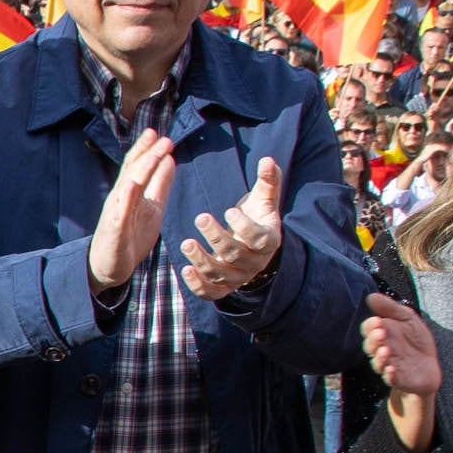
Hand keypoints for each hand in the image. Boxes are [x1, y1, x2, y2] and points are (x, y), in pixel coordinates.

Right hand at [89, 130, 177, 293]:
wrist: (109, 266)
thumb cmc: (130, 236)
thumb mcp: (151, 207)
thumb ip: (160, 184)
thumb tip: (170, 159)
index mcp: (130, 192)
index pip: (137, 165)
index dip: (146, 149)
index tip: (158, 133)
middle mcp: (120, 198)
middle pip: (133, 171)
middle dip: (148, 154)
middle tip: (164, 139)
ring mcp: (116, 213)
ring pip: (128, 187)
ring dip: (140, 170)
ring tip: (153, 155)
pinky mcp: (114, 230)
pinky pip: (120, 213)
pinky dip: (125, 199)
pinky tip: (131, 186)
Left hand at [179, 156, 287, 301]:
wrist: (252, 245)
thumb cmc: (256, 217)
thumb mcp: (264, 199)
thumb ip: (268, 181)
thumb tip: (268, 160)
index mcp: (268, 240)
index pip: (258, 238)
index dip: (244, 227)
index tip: (229, 211)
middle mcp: (254, 263)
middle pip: (236, 255)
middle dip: (217, 238)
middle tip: (200, 217)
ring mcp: (238, 277)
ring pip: (221, 275)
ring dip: (202, 260)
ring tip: (185, 243)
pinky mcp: (223, 287)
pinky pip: (211, 293)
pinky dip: (198, 285)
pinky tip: (185, 269)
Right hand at [361, 290, 440, 452]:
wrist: (429, 368)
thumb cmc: (416, 342)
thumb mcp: (408, 319)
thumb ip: (391, 308)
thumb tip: (371, 296)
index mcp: (382, 334)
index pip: (368, 329)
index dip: (370, 326)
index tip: (378, 320)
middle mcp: (382, 350)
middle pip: (370, 346)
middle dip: (374, 339)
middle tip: (381, 332)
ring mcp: (389, 365)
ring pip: (378, 363)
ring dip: (380, 357)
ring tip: (386, 350)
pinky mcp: (398, 380)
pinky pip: (390, 379)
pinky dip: (389, 375)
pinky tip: (393, 369)